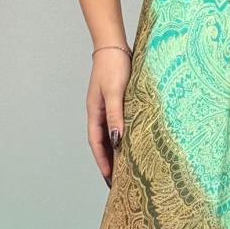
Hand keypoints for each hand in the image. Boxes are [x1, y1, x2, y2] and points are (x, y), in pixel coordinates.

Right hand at [86, 47, 131, 186]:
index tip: (110, 180)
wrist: (115, 45)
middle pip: (103, 144)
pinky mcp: (119, 102)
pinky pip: (120, 125)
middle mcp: (100, 113)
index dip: (103, 163)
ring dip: (118, 152)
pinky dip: (125, 137)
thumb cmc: (114, 67)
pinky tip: (135, 144)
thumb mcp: (115, 93)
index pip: (97, 145)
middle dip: (110, 163)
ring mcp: (108, 108)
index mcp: (95, 114)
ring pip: (112, 135)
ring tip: (128, 169)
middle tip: (120, 182)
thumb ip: (115, 116)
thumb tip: (117, 141)